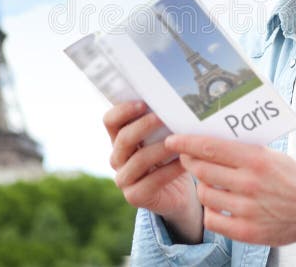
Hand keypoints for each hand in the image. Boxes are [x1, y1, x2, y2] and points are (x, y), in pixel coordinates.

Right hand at [103, 101, 201, 242]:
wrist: (179, 194)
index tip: (143, 103)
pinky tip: (186, 161)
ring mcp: (124, 179)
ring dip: (161, 148)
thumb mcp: (163, 137)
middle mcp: (117, 159)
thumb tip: (175, 98)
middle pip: (124, 138)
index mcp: (120, 140)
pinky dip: (171, 170)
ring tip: (180, 141)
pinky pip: (153, 181)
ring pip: (139, 160)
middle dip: (144, 126)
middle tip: (164, 117)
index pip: (110, 121)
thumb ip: (161, 122)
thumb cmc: (171, 158)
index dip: (123, 110)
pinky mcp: (135, 196)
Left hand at [165, 134, 295, 246]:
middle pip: (202, 170)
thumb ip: (242, 149)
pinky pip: (212, 219)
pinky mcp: (246, 232)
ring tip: (212, 184)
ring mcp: (247, 209)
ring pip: (204, 195)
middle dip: (190, 163)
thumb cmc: (292, 178)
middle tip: (189, 160)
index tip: (172, 141)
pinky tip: (220, 205)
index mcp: (256, 159)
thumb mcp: (271, 156)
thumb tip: (208, 140)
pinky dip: (211, 212)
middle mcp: (250, 183)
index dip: (186, 143)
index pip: (210, 147)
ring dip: (203, 188)